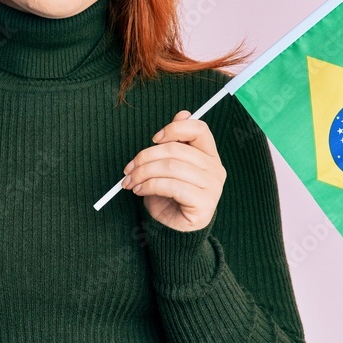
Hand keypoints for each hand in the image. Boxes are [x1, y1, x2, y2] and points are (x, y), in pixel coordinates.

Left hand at [121, 110, 225, 231]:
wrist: (174, 229)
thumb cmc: (170, 195)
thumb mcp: (168, 165)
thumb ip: (174, 143)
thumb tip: (182, 113)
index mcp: (209, 154)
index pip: (199, 129)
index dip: (174, 129)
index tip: (154, 139)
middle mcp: (214, 168)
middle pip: (177, 150)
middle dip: (146, 157)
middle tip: (128, 168)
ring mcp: (212, 186)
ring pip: (171, 167)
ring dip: (143, 173)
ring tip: (130, 181)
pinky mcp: (204, 203)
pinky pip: (172, 186)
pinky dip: (150, 186)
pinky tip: (140, 191)